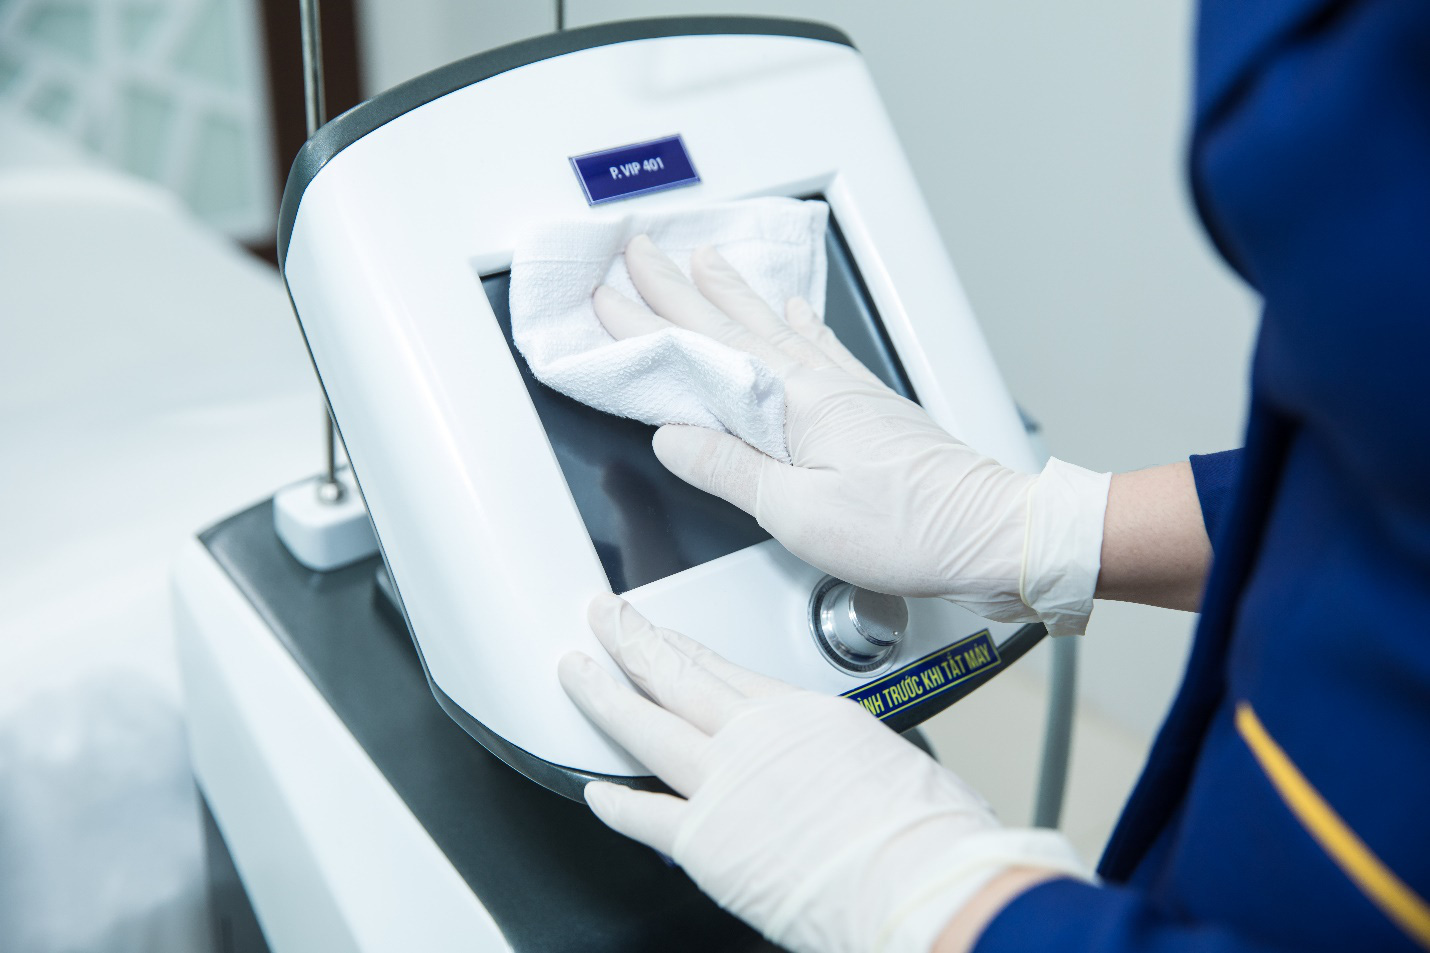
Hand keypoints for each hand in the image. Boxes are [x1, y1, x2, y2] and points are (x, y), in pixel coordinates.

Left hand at [559, 595, 1090, 952]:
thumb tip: (854, 777)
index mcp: (804, 712)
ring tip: (575, 672)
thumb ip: (849, 762)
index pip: (724, 667)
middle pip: (675, 676)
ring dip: (603, 695)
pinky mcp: (706, 842)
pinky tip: (593, 788)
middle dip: (631, 641)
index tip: (662, 633)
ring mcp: (724, 785)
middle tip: (604, 618)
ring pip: (645, 726)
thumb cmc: (929, 832)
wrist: (923, 880)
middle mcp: (755, 738)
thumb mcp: (893, 764)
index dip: (684, 646)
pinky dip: (614, 802)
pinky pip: (644, 816)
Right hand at [593, 236, 1110, 634]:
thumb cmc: (910, 530)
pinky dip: (797, 323)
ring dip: (733, 293)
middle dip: (680, 288)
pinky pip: (819, 346)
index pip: (704, 352)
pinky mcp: (870, 408)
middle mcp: (821, 384)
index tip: (608, 295)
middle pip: (734, 324)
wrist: (992, 534)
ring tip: (706, 262)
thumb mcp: (800, 514)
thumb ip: (732, 470)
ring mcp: (848, 391)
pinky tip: (793, 312)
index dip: (649, 324)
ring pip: (774, 326)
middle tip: (640, 253)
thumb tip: (674, 438)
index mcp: (797, 404)